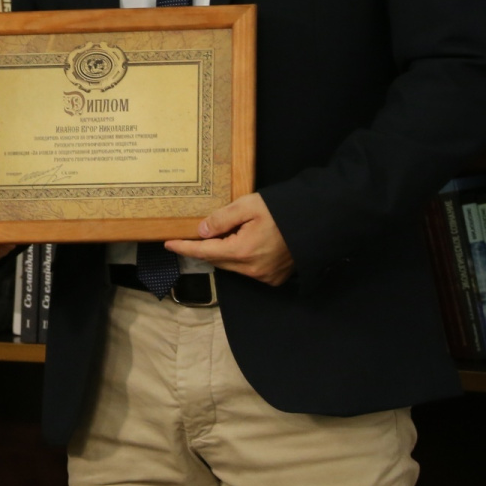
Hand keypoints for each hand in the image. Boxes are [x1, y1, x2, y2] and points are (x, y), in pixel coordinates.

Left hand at [165, 192, 294, 285]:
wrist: (317, 222)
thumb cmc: (282, 210)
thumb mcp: (248, 206)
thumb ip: (222, 219)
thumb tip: (201, 231)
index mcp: (242, 251)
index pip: (204, 251)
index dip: (184, 247)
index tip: (168, 243)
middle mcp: (251, 269)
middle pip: (217, 260)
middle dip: (205, 249)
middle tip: (196, 234)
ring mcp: (264, 277)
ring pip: (232, 267)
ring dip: (224, 253)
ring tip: (224, 236)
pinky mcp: (274, 278)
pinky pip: (248, 271)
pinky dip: (241, 260)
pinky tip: (245, 244)